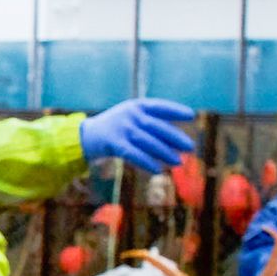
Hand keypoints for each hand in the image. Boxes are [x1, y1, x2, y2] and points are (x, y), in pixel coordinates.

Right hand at [79, 98, 195, 173]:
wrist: (85, 136)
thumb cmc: (114, 128)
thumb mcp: (130, 118)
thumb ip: (150, 123)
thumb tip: (176, 138)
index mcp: (136, 106)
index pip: (160, 107)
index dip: (175, 110)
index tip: (191, 115)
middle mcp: (130, 115)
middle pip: (157, 127)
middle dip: (175, 137)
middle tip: (190, 147)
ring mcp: (122, 129)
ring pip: (148, 142)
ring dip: (165, 153)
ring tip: (178, 162)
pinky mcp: (115, 143)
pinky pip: (134, 154)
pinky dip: (147, 162)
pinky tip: (158, 170)